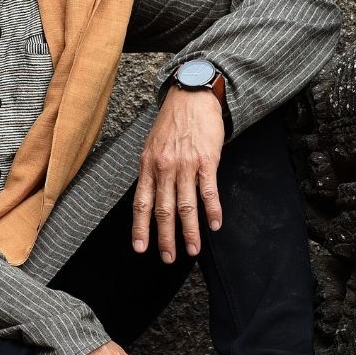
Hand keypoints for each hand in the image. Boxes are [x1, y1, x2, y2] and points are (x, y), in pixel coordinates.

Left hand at [132, 85, 224, 262]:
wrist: (191, 96)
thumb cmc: (172, 123)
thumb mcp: (152, 146)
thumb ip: (151, 172)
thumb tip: (149, 198)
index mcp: (148, 165)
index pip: (142, 202)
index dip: (141, 227)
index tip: (141, 248)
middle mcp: (164, 167)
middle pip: (164, 210)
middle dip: (165, 237)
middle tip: (168, 258)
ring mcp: (185, 165)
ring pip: (186, 205)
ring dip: (190, 231)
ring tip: (193, 249)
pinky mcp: (206, 160)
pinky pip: (209, 191)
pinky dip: (212, 211)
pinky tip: (215, 225)